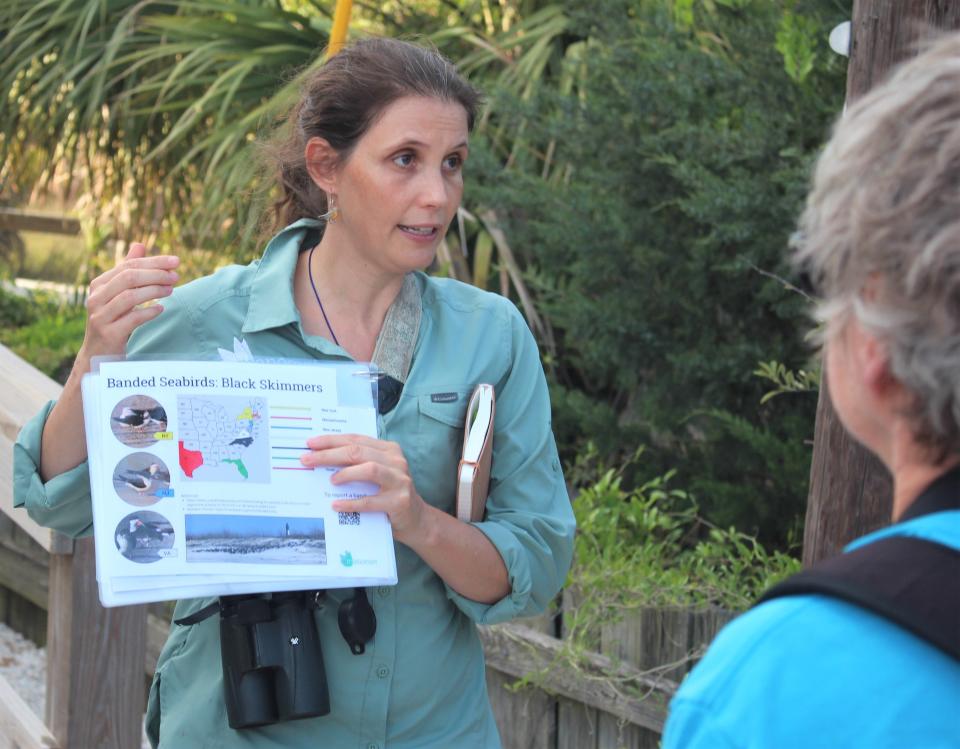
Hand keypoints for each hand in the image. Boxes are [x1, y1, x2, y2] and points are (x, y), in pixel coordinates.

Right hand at [78, 242, 178, 369]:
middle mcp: (96, 298)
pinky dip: (149, 312)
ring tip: (171, 290)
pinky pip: (132, 319)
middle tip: (176, 276)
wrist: (98, 355)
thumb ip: (127, 270)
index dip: (154, 262)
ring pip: (130, 296)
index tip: (176, 261)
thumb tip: (140, 245)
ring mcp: (100, 316)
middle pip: (129, 277)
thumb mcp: (117, 294)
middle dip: (156, 274)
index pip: (128, 266)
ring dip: (154, 291)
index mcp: (99, 284)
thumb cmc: (112, 320)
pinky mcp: (108, 333)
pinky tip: (161, 309)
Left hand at [299, 434, 433, 546]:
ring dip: (345, 473)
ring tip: (330, 480)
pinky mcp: (399, 502)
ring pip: (369, 469)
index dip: (332, 440)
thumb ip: (358, 464)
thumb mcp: (378, 474)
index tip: (310, 443)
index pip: (356, 439)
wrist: (417, 520)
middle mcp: (396, 462)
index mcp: (389, 450)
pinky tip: (336, 505)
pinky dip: (351, 503)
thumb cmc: (390, 495)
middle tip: (308, 459)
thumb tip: (323, 460)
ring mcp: (400, 481)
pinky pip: (371, 501)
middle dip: (329, 454)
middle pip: (358, 452)